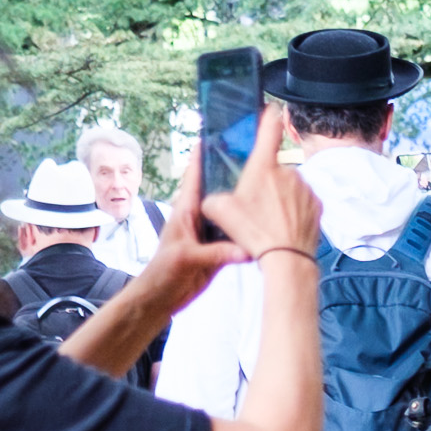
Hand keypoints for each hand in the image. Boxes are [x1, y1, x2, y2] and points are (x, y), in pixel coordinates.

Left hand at [125, 107, 316, 322]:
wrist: (163, 297)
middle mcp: (200, 217)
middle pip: (218, 189)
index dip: (203, 154)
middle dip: (232, 172)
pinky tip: (266, 220)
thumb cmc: (165, 272)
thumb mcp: (188, 259)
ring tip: (266, 182)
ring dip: (244, 200)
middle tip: (254, 154)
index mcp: (186, 210)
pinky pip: (237, 233)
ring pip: (230, 211)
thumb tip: (246, 250)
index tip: (215, 133)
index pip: (195, 176)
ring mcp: (210, 233)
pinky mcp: (219, 249)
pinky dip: (249, 227)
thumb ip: (216, 254)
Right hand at [199, 101, 319, 265]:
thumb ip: (211, 198)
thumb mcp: (219, 213)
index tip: (272, 108)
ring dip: (280, 198)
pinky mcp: (317, 205)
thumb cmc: (253, 232)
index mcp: (263, 166)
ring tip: (270, 221)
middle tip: (256, 206)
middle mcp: (288, 171)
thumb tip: (209, 199)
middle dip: (265, 182)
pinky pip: (302, 202)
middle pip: (274, 169)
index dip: (269, 116)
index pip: (268, 130)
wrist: (287, 259)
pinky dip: (295, 211)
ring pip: (289, 187)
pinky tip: (285, 227)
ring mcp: (305, 188)